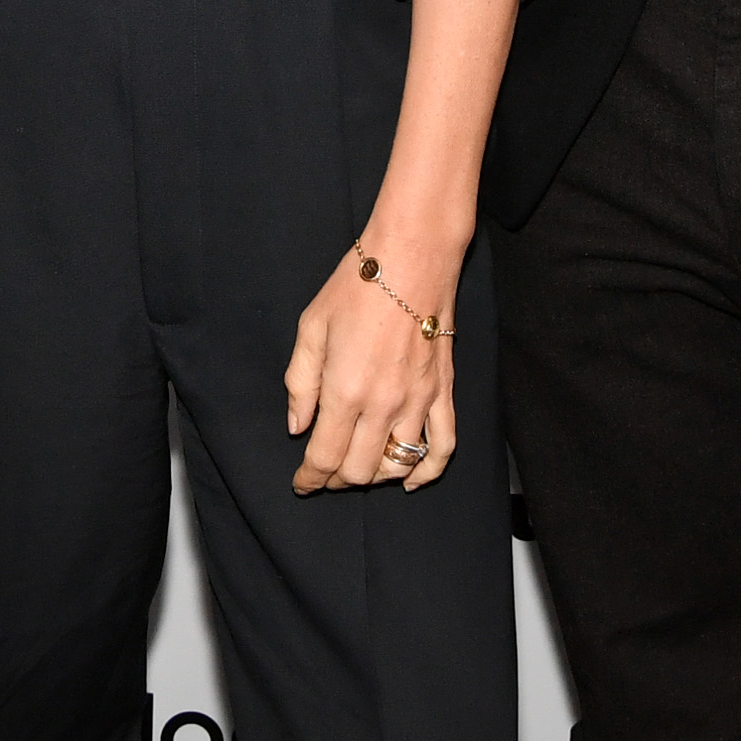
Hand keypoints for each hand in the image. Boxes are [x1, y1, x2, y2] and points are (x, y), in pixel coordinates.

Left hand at [286, 237, 459, 493]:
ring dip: (374, 476)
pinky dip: (428, 471)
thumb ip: (300, 382)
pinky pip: (443, 446)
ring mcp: (418, 401)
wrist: (412, 257)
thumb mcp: (311, 328)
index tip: (301, 483)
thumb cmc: (357, 286)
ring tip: (359, 466)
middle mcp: (383, 405)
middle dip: (336, 479)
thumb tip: (297, 426)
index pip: (324, 458)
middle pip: (359, 471)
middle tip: (324, 470)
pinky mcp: (443, 392)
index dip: (309, 479)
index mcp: (345, 391)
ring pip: (397, 465)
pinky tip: (411, 480)